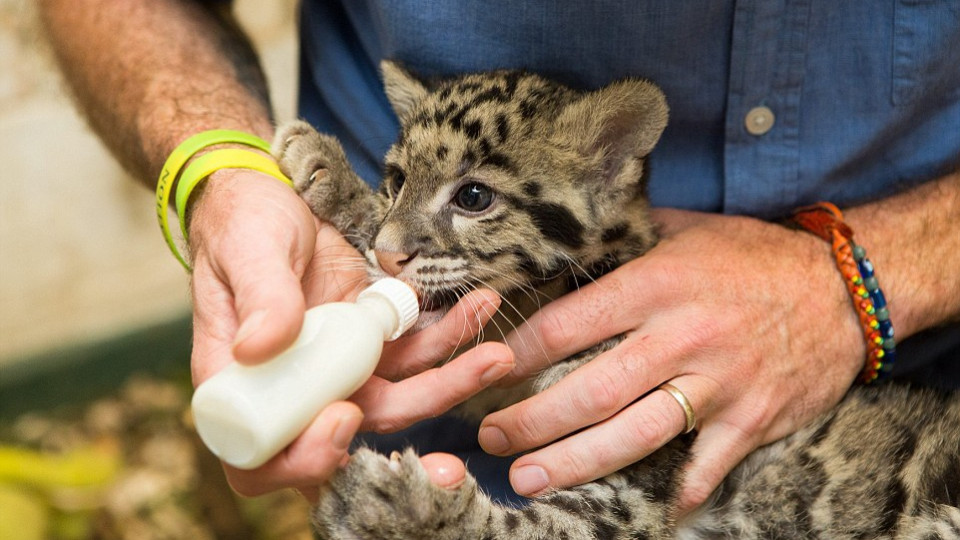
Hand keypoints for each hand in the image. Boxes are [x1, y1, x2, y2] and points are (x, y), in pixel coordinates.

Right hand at [187, 169, 511, 498]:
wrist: (272, 193)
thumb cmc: (240, 223)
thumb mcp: (245, 251)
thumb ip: (259, 297)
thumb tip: (258, 349)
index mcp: (242, 387)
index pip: (262, 460)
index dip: (304, 460)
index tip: (344, 416)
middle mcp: (295, 389)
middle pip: (350, 434)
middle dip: (411, 436)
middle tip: (459, 427)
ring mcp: (339, 369)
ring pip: (399, 396)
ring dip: (451, 380)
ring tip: (496, 353)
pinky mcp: (373, 340)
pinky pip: (415, 351)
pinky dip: (449, 335)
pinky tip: (477, 306)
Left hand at [477, 208, 863, 510]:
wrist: (847, 286)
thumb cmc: (755, 255)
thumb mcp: (687, 230)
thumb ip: (626, 237)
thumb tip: (567, 238)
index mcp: (657, 284)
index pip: (569, 323)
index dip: (521, 352)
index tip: (488, 371)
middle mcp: (683, 335)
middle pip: (592, 389)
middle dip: (532, 420)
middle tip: (490, 439)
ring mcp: (720, 382)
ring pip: (635, 433)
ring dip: (576, 462)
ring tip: (529, 479)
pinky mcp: (753, 417)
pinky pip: (708, 464)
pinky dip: (679, 490)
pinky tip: (648, 509)